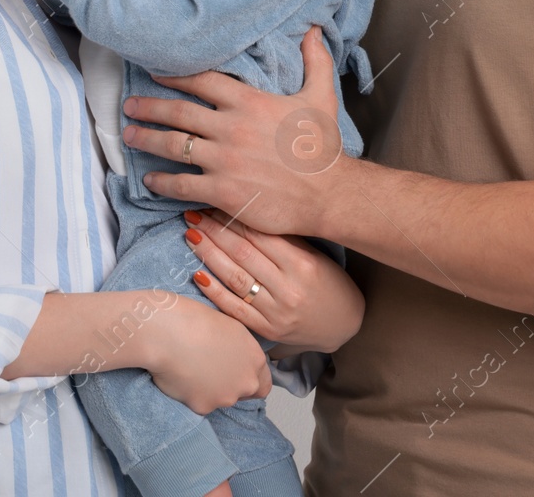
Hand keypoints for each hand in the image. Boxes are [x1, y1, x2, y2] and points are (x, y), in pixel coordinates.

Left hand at [121, 27, 345, 235]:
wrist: (330, 193)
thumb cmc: (323, 147)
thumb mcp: (321, 97)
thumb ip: (315, 61)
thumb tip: (314, 29)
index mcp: (249, 102)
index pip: (201, 81)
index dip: (173, 75)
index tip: (154, 74)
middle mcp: (230, 127)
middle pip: (178, 112)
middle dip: (149, 107)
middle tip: (128, 106)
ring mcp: (224, 160)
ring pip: (172, 146)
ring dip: (146, 140)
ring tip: (128, 137)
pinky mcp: (223, 191)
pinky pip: (181, 184)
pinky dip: (161, 182)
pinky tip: (149, 181)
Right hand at [139, 291, 271, 413]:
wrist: (167, 331)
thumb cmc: (195, 318)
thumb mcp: (229, 326)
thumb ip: (240, 348)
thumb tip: (236, 357)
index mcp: (255, 359)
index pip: (263, 381)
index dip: (248, 375)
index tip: (234, 370)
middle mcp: (246, 382)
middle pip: (244, 392)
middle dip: (231, 384)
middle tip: (211, 368)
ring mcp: (225, 397)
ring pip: (221, 399)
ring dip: (210, 389)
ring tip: (191, 368)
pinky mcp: (203, 407)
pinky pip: (199, 403)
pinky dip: (191, 394)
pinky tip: (180, 376)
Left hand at [183, 209, 363, 351]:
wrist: (343, 326)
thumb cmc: (330, 284)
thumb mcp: (315, 256)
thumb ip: (285, 240)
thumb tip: (246, 214)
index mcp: (303, 264)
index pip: (260, 235)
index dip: (233, 217)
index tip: (213, 203)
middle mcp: (289, 288)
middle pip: (243, 253)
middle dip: (214, 231)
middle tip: (193, 214)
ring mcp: (277, 312)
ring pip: (235, 278)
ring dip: (209, 255)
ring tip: (191, 236)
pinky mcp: (267, 330)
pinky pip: (234, 309)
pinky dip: (214, 291)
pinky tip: (197, 274)